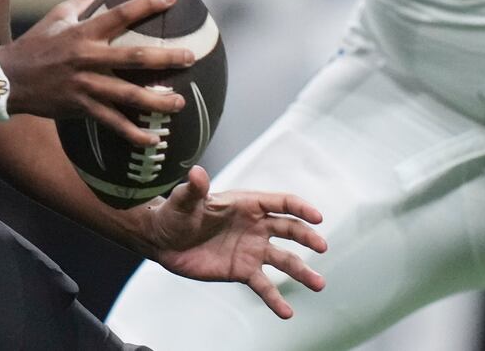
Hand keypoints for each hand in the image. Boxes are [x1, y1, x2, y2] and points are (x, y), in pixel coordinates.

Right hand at [0, 0, 195, 147]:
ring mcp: (86, 85)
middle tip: (190, 57)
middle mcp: (88, 58)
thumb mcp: (56, 16)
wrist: (8, 79)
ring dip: (157, 100)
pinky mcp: (81, 107)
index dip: (147, 5)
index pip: (121, 14)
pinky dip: (133, 133)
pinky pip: (112, 122)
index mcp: (84, 32)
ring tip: (179, 102)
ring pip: (128, 95)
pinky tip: (153, 139)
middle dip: (166, 57)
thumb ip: (81, 2)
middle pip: (135, 57)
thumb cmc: (34, 44)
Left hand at [137, 166, 326, 318]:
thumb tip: (197, 172)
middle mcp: (255, 226)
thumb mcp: (184, 200)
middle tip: (321, 246)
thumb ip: (194, 189)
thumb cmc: (175, 213)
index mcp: (246, 204)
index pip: (281, 203)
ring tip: (318, 284)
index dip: (300, 208)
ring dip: (302, 271)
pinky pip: (264, 286)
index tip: (317, 217)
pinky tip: (287, 312)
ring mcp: (252, 249)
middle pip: (289, 229)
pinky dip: (275, 299)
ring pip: (284, 260)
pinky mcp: (243, 270)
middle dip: (307, 237)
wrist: (163, 240)